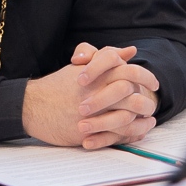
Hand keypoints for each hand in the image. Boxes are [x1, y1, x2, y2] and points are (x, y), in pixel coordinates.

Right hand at [22, 43, 159, 149]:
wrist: (32, 106)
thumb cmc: (57, 85)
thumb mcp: (81, 67)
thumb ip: (107, 57)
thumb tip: (130, 51)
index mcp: (96, 73)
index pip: (128, 70)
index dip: (145, 76)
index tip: (153, 83)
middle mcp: (95, 89)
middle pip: (131, 91)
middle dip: (146, 98)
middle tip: (152, 103)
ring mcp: (91, 110)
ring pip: (127, 114)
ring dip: (141, 117)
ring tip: (148, 118)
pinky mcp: (86, 129)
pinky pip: (116, 133)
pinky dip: (131, 133)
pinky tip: (137, 131)